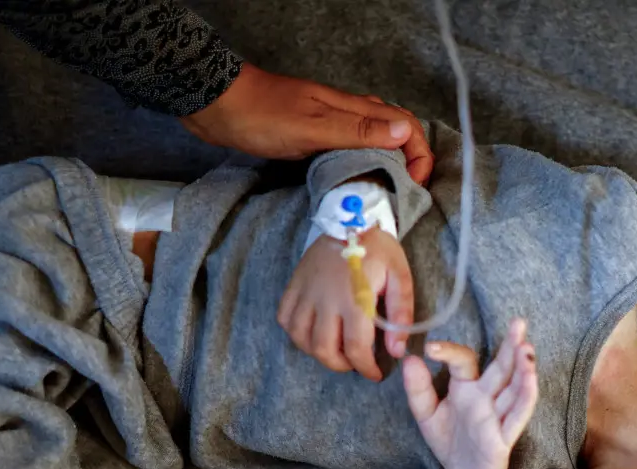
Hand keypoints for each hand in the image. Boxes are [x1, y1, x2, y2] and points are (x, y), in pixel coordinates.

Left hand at [182, 63, 433, 183]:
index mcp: (354, 109)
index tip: (413, 186)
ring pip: (374, 140)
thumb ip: (357, 132)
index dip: (419, 155)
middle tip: (403, 196)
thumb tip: (404, 134)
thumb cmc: (262, 116)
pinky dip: (362, 163)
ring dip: (388, 164)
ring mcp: (331, 121)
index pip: (406, 126)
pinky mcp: (314, 133)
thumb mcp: (312, 128)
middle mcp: (348, 113)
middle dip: (410, 162)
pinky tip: (353, 181)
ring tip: (385, 194)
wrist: (217, 104)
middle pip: (396, 132)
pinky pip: (350, 147)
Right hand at [279, 228, 413, 380]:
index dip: (365, 368)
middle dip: (341, 364)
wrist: (350, 219)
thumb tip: (397, 350)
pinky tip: (313, 333)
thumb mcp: (400, 278)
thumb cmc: (379, 250)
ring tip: (335, 351)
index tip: (374, 373)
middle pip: (324, 349)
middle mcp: (325, 299)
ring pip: (301, 338)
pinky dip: (297, 333)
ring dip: (317, 353)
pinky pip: (285, 318)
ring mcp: (306, 292)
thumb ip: (400, 315)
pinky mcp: (294, 285)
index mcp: (355, 298)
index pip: (356, 348)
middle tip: (354, 363)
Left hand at [404, 318, 538, 468]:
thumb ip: (418, 389)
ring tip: (526, 348)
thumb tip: (410, 359)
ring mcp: (498, 414)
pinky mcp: (504, 436)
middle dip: (510, 346)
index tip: (430, 348)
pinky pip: (517, 415)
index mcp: (466, 387)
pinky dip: (525, 397)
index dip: (449, 352)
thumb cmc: (450, 441)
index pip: (463, 361)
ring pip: (513, 388)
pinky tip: (530, 379)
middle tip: (518, 323)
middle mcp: (485, 396)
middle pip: (500, 368)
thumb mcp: (426, 414)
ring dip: (521, 369)